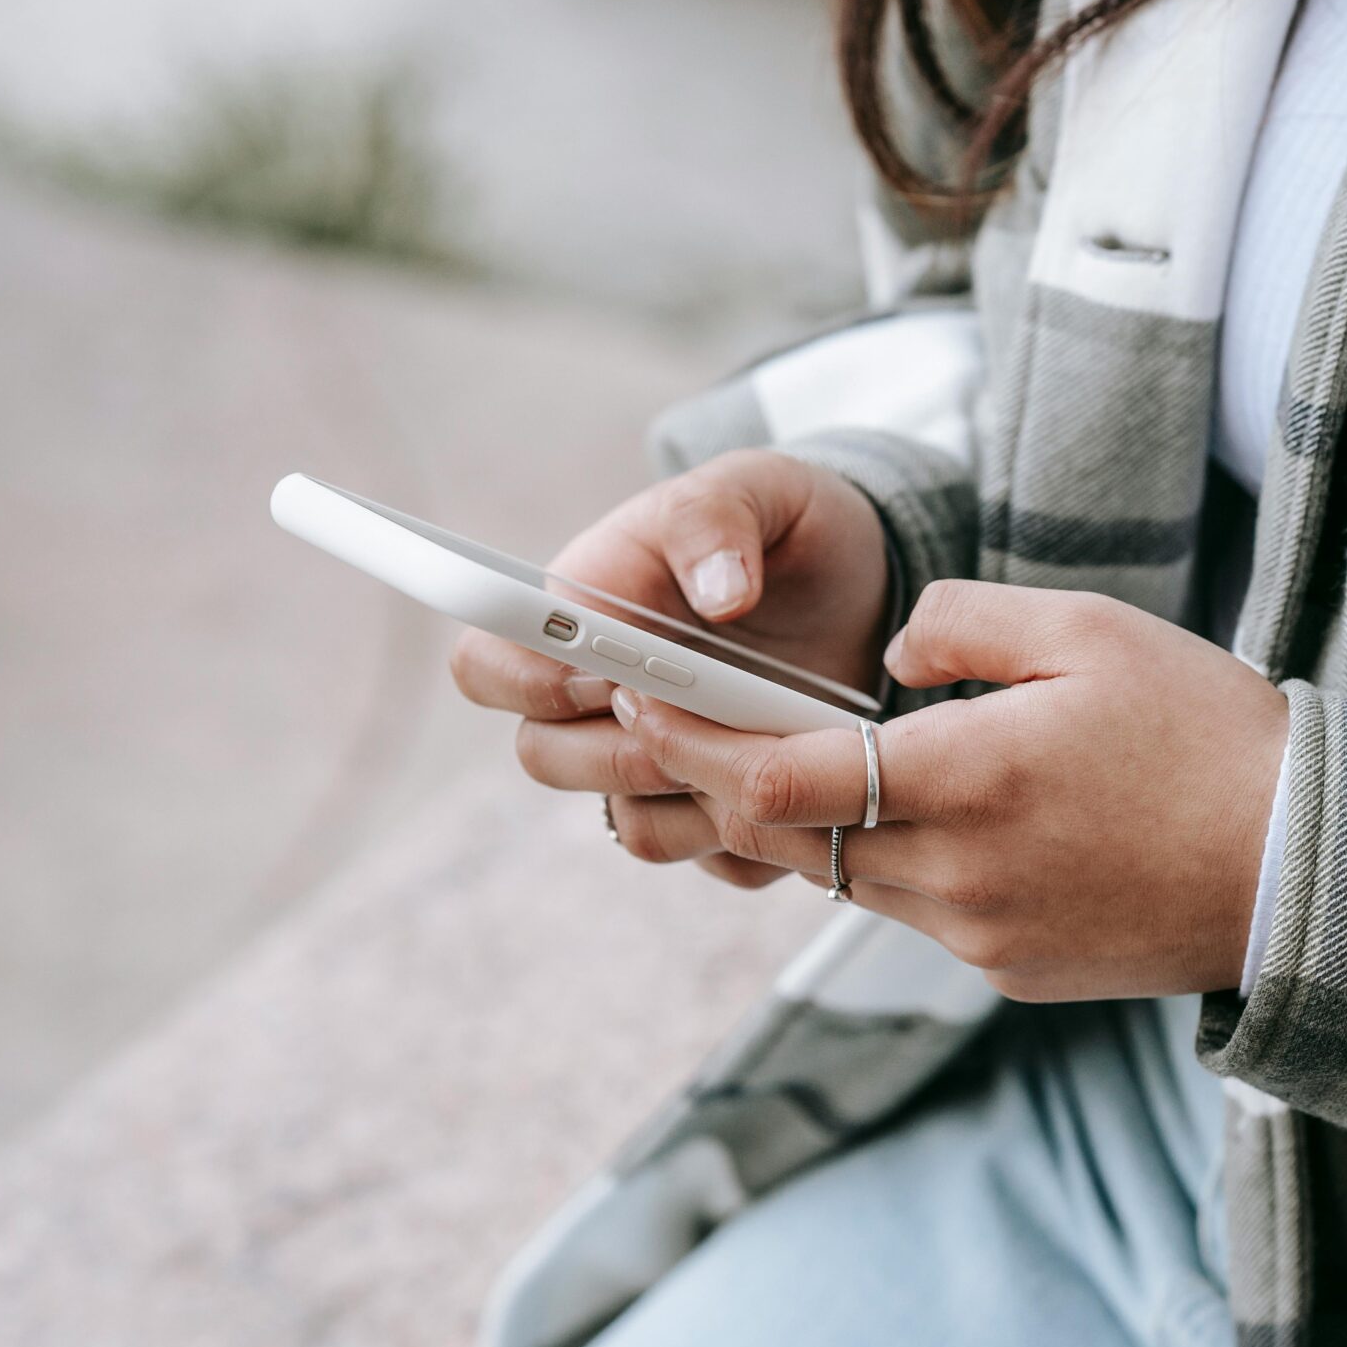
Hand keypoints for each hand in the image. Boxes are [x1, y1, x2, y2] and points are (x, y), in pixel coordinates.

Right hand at [451, 449, 890, 888]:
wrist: (861, 585)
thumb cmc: (786, 528)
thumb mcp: (760, 489)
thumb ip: (717, 518)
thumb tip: (718, 594)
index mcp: (578, 612)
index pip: (485, 664)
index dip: (525, 683)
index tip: (607, 675)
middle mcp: (598, 700)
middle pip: (545, 758)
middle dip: (621, 750)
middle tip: (702, 720)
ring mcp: (655, 763)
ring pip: (631, 824)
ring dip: (695, 798)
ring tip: (770, 747)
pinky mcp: (717, 810)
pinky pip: (713, 857)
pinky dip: (756, 835)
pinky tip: (806, 783)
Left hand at [628, 581, 1290, 999]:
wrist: (1304, 870)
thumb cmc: (1205, 732)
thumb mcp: (1088, 629)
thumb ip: (959, 621)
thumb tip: (883, 646)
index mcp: (968, 779)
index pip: (778, 777)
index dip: (692, 740)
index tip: (638, 698)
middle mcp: (955, 874)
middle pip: (790, 837)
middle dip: (721, 779)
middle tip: (667, 721)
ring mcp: (977, 936)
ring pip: (845, 876)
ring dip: (805, 822)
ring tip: (781, 756)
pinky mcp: (1006, 970)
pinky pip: (914, 910)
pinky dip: (890, 861)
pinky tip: (913, 813)